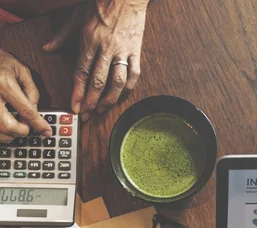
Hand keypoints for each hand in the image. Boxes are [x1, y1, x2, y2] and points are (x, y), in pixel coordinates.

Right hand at [0, 50, 51, 142]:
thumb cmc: (0, 62)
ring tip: (15, 126)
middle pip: (7, 125)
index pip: (25, 110)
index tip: (46, 131)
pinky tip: (5, 125)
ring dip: (9, 134)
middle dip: (20, 131)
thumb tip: (36, 111)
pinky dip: (1, 132)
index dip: (38, 123)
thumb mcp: (20, 70)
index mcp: (3, 82)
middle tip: (25, 127)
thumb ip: (31, 90)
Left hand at [43, 0, 148, 119]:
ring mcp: (123, 50)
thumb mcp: (77, 16)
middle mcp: (106, 47)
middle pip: (98, 82)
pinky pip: (134, 74)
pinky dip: (128, 88)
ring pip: (117, 82)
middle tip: (86, 116)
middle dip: (91, 102)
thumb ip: (62, 35)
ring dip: (109, 100)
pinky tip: (120, 97)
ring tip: (101, 111)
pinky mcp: (136, 50)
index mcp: (90, 39)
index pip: (81, 72)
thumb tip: (47, 48)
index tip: (74, 107)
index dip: (77, 92)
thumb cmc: (100, 2)